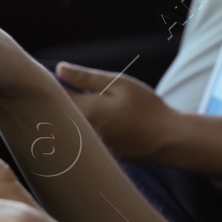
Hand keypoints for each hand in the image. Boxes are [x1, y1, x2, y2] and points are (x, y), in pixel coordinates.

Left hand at [55, 62, 180, 163]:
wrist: (166, 140)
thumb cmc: (145, 108)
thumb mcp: (118, 84)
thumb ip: (86, 77)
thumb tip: (59, 69)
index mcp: (84, 111)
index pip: (56, 94)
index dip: (55, 82)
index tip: (61, 74)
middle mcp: (81, 132)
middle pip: (58, 112)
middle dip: (61, 98)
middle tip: (76, 87)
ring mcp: (88, 145)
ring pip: (68, 125)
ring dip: (71, 112)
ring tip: (91, 104)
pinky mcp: (96, 152)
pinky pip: (79, 136)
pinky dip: (81, 126)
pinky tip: (99, 119)